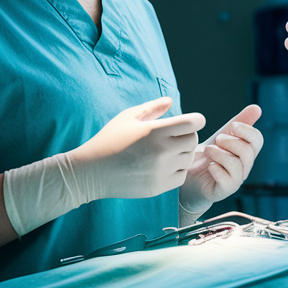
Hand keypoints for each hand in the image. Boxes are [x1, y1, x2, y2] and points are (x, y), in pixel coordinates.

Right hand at [69, 97, 204, 201]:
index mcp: (155, 131)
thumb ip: (152, 108)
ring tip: (166, 150)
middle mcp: (161, 151)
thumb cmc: (109, 139)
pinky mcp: (158, 187)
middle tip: (175, 136)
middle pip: (193, 140)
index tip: (191, 121)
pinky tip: (163, 165)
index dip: (195, 120)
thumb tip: (170, 101)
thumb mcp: (128, 117)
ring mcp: (160, 171)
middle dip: (187, 135)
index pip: (193, 123)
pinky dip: (176, 170)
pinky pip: (181, 176)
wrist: (91, 171)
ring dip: (182, 153)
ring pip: (188, 159)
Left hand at [179, 105, 263, 220]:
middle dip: (231, 141)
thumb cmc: (206, 157)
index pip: (257, 140)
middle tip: (216, 140)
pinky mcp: (222, 192)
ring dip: (220, 154)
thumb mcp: (221, 137)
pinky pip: (228, 181)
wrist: (186, 177)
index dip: (247, 130)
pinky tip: (209, 166)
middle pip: (248, 151)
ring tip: (207, 151)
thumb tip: (257, 108)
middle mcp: (243, 168)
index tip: (232, 126)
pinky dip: (218, 170)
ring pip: (237, 165)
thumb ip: (238, 123)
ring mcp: (234, 181)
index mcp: (245, 153)